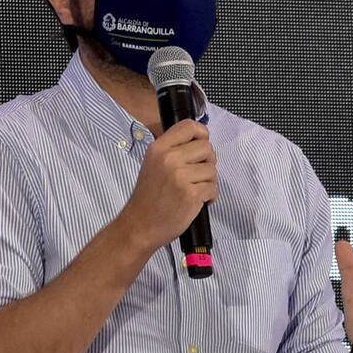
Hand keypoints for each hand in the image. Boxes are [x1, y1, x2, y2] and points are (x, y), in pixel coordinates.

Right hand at [120, 119, 216, 251]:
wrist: (139, 226)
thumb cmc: (148, 196)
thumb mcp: (153, 164)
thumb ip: (173, 150)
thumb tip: (201, 140)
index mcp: (158, 148)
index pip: (189, 126)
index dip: (202, 134)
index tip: (201, 144)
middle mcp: (169, 158)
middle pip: (207, 147)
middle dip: (207, 162)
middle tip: (197, 175)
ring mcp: (180, 176)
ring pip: (212, 169)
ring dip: (209, 181)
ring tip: (195, 190)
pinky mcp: (191, 194)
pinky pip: (213, 188)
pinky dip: (210, 196)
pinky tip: (198, 201)